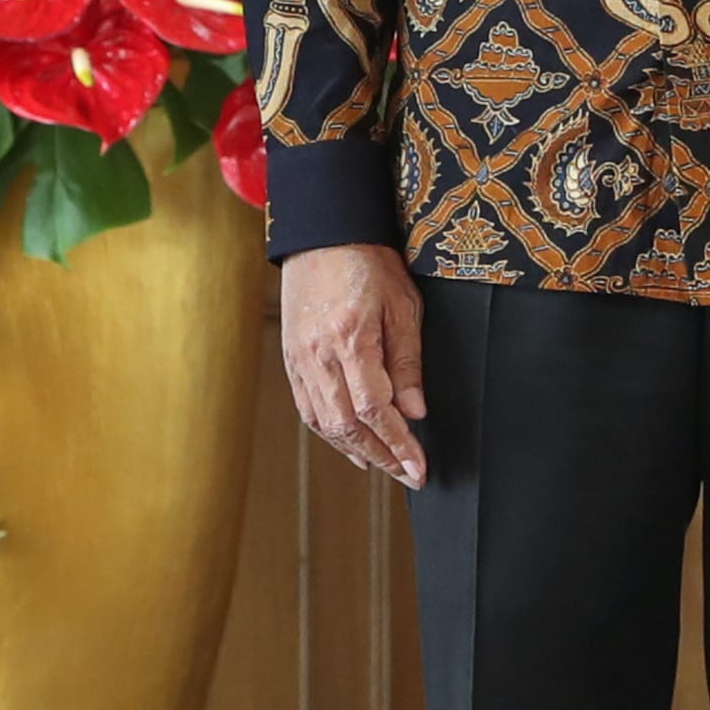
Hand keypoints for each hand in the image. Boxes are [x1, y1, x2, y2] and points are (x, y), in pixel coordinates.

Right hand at [280, 242, 427, 487]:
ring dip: (354, 450)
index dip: (398, 444)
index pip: (376, 410)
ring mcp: (300, 359)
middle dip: (381, 455)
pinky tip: (348, 442)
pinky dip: (329, 431)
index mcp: (350, 339)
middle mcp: (319, 355)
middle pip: (348, 424)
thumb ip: (407, 362)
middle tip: (407, 475)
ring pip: (324, 422)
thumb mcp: (403, 307)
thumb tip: (415, 411)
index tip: (418, 466)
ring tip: (381, 465)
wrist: (323, 235)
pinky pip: (308, 407)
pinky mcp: (291, 358)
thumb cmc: (368, 262)